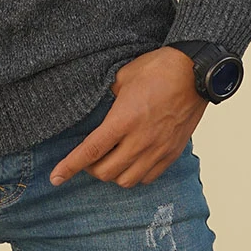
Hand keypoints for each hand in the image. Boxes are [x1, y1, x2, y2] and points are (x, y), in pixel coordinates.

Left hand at [48, 47, 208, 188]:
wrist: (195, 73)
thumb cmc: (159, 69)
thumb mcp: (123, 76)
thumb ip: (108, 97)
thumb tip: (101, 107)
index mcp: (124, 119)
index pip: (91, 150)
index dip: (70, 166)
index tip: (55, 177)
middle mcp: (140, 140)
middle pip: (106, 172)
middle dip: (90, 169)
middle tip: (88, 158)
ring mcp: (158, 150)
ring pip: (127, 180)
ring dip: (113, 174)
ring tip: (109, 160)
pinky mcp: (171, 153)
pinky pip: (148, 178)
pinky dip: (135, 175)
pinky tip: (131, 162)